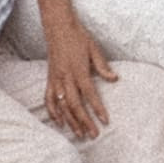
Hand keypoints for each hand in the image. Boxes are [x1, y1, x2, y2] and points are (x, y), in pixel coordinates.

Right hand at [42, 17, 116, 138]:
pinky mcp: (49, 79)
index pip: (90, 94)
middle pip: (75, 105)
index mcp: (79, 70)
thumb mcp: (94, 49)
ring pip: (62, 106)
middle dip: (84, 122)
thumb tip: (115, 78)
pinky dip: (53, 112)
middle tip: (93, 135)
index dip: (98, 109)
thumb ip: (102, 66)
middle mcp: (66, 77)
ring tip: (79, 134)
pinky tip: (59, 123)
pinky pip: (49, 99)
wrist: (58, 27)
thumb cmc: (79, 37)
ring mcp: (55, 79)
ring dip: (71, 121)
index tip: (105, 121)